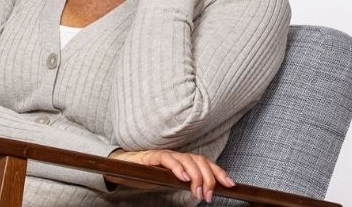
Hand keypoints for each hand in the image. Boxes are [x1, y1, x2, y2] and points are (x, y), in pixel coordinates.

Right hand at [109, 148, 234, 202]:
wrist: (121, 168)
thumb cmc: (146, 175)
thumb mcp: (169, 182)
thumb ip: (184, 184)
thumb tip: (203, 192)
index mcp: (183, 162)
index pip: (205, 163)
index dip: (219, 172)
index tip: (230, 185)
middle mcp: (176, 156)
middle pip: (199, 161)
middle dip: (209, 178)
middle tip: (209, 196)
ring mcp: (164, 155)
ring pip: (187, 160)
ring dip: (196, 177)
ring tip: (198, 193)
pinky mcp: (151, 157)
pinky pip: (167, 159)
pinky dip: (177, 168)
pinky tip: (184, 179)